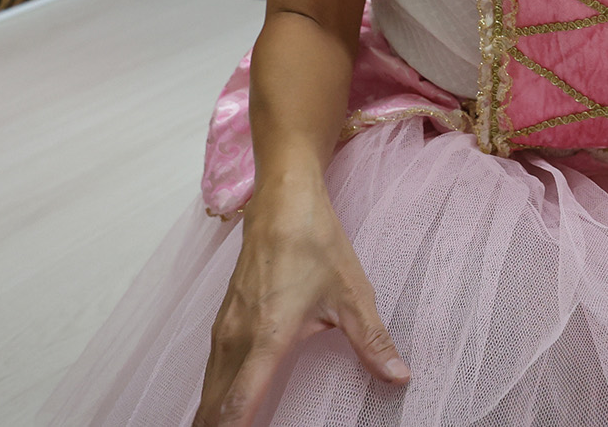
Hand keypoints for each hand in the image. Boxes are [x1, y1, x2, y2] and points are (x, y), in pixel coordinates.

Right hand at [196, 177, 408, 426]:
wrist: (282, 202)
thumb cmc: (315, 243)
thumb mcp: (353, 295)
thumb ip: (372, 341)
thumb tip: (398, 377)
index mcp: (268, 338)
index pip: (239, 401)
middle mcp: (237, 337)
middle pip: (214, 403)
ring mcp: (225, 327)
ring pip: (209, 387)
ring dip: (211, 415)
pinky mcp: (223, 318)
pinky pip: (211, 368)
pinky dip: (212, 393)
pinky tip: (219, 404)